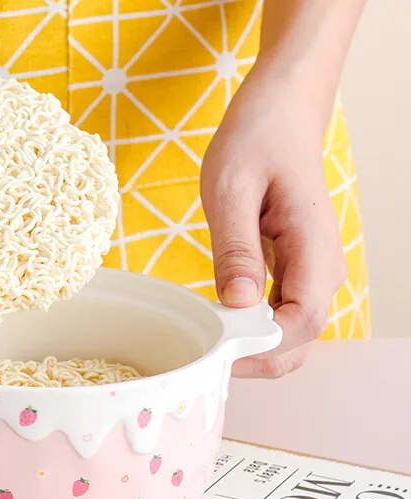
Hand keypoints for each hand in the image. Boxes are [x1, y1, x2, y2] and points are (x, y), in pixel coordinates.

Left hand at [200, 63, 346, 377]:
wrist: (281, 112)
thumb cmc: (257, 138)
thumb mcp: (230, 188)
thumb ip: (236, 249)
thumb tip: (239, 305)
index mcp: (313, 245)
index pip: (303, 321)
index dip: (262, 347)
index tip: (218, 347)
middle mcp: (321, 268)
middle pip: (299, 341)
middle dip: (255, 359)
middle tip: (203, 353)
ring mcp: (311, 273)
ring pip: (291, 336)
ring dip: (252, 350)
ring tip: (205, 342)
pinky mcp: (294, 273)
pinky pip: (279, 318)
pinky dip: (251, 333)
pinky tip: (217, 326)